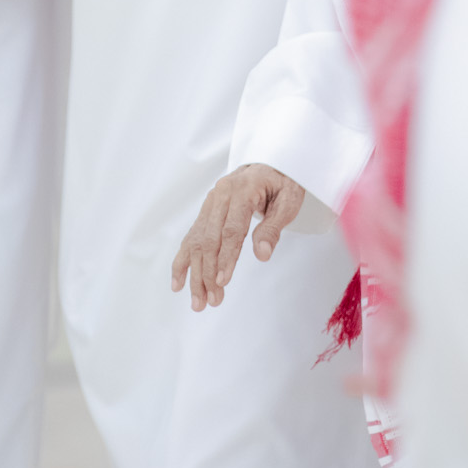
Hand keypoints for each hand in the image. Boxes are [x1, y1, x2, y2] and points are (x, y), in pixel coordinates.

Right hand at [171, 164, 305, 309]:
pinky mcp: (205, 211)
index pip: (231, 229)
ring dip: (195, 273)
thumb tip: (262, 254)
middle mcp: (220, 195)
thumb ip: (274, 227)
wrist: (269, 165)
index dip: (226, 257)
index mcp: (242, 190)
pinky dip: (183, 261)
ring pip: (197, 242)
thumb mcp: (288, 202)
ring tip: (198, 301)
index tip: (223, 281)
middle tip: (212, 301)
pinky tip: (179, 282)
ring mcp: (210, 203)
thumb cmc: (281, 183)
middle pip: (210, 239)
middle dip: (208, 273)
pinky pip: (191, 237)